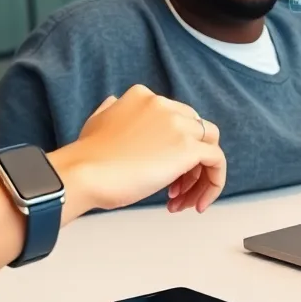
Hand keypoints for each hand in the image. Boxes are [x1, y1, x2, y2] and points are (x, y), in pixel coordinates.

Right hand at [49, 85, 226, 214]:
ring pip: (210, 147)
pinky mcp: (188, 148)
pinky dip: (213, 184)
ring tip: (182, 202)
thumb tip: (114, 104)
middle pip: (196, 133)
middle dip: (188, 165)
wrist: (83, 173)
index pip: (176, 120)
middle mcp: (164, 105)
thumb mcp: (97, 120)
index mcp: (143, 97)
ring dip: (200, 177)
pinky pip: (217, 162)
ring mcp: (178, 125)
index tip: (163, 173)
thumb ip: (112, 110)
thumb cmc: (87, 158)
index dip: (173, 149)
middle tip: (175, 192)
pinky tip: (195, 204)